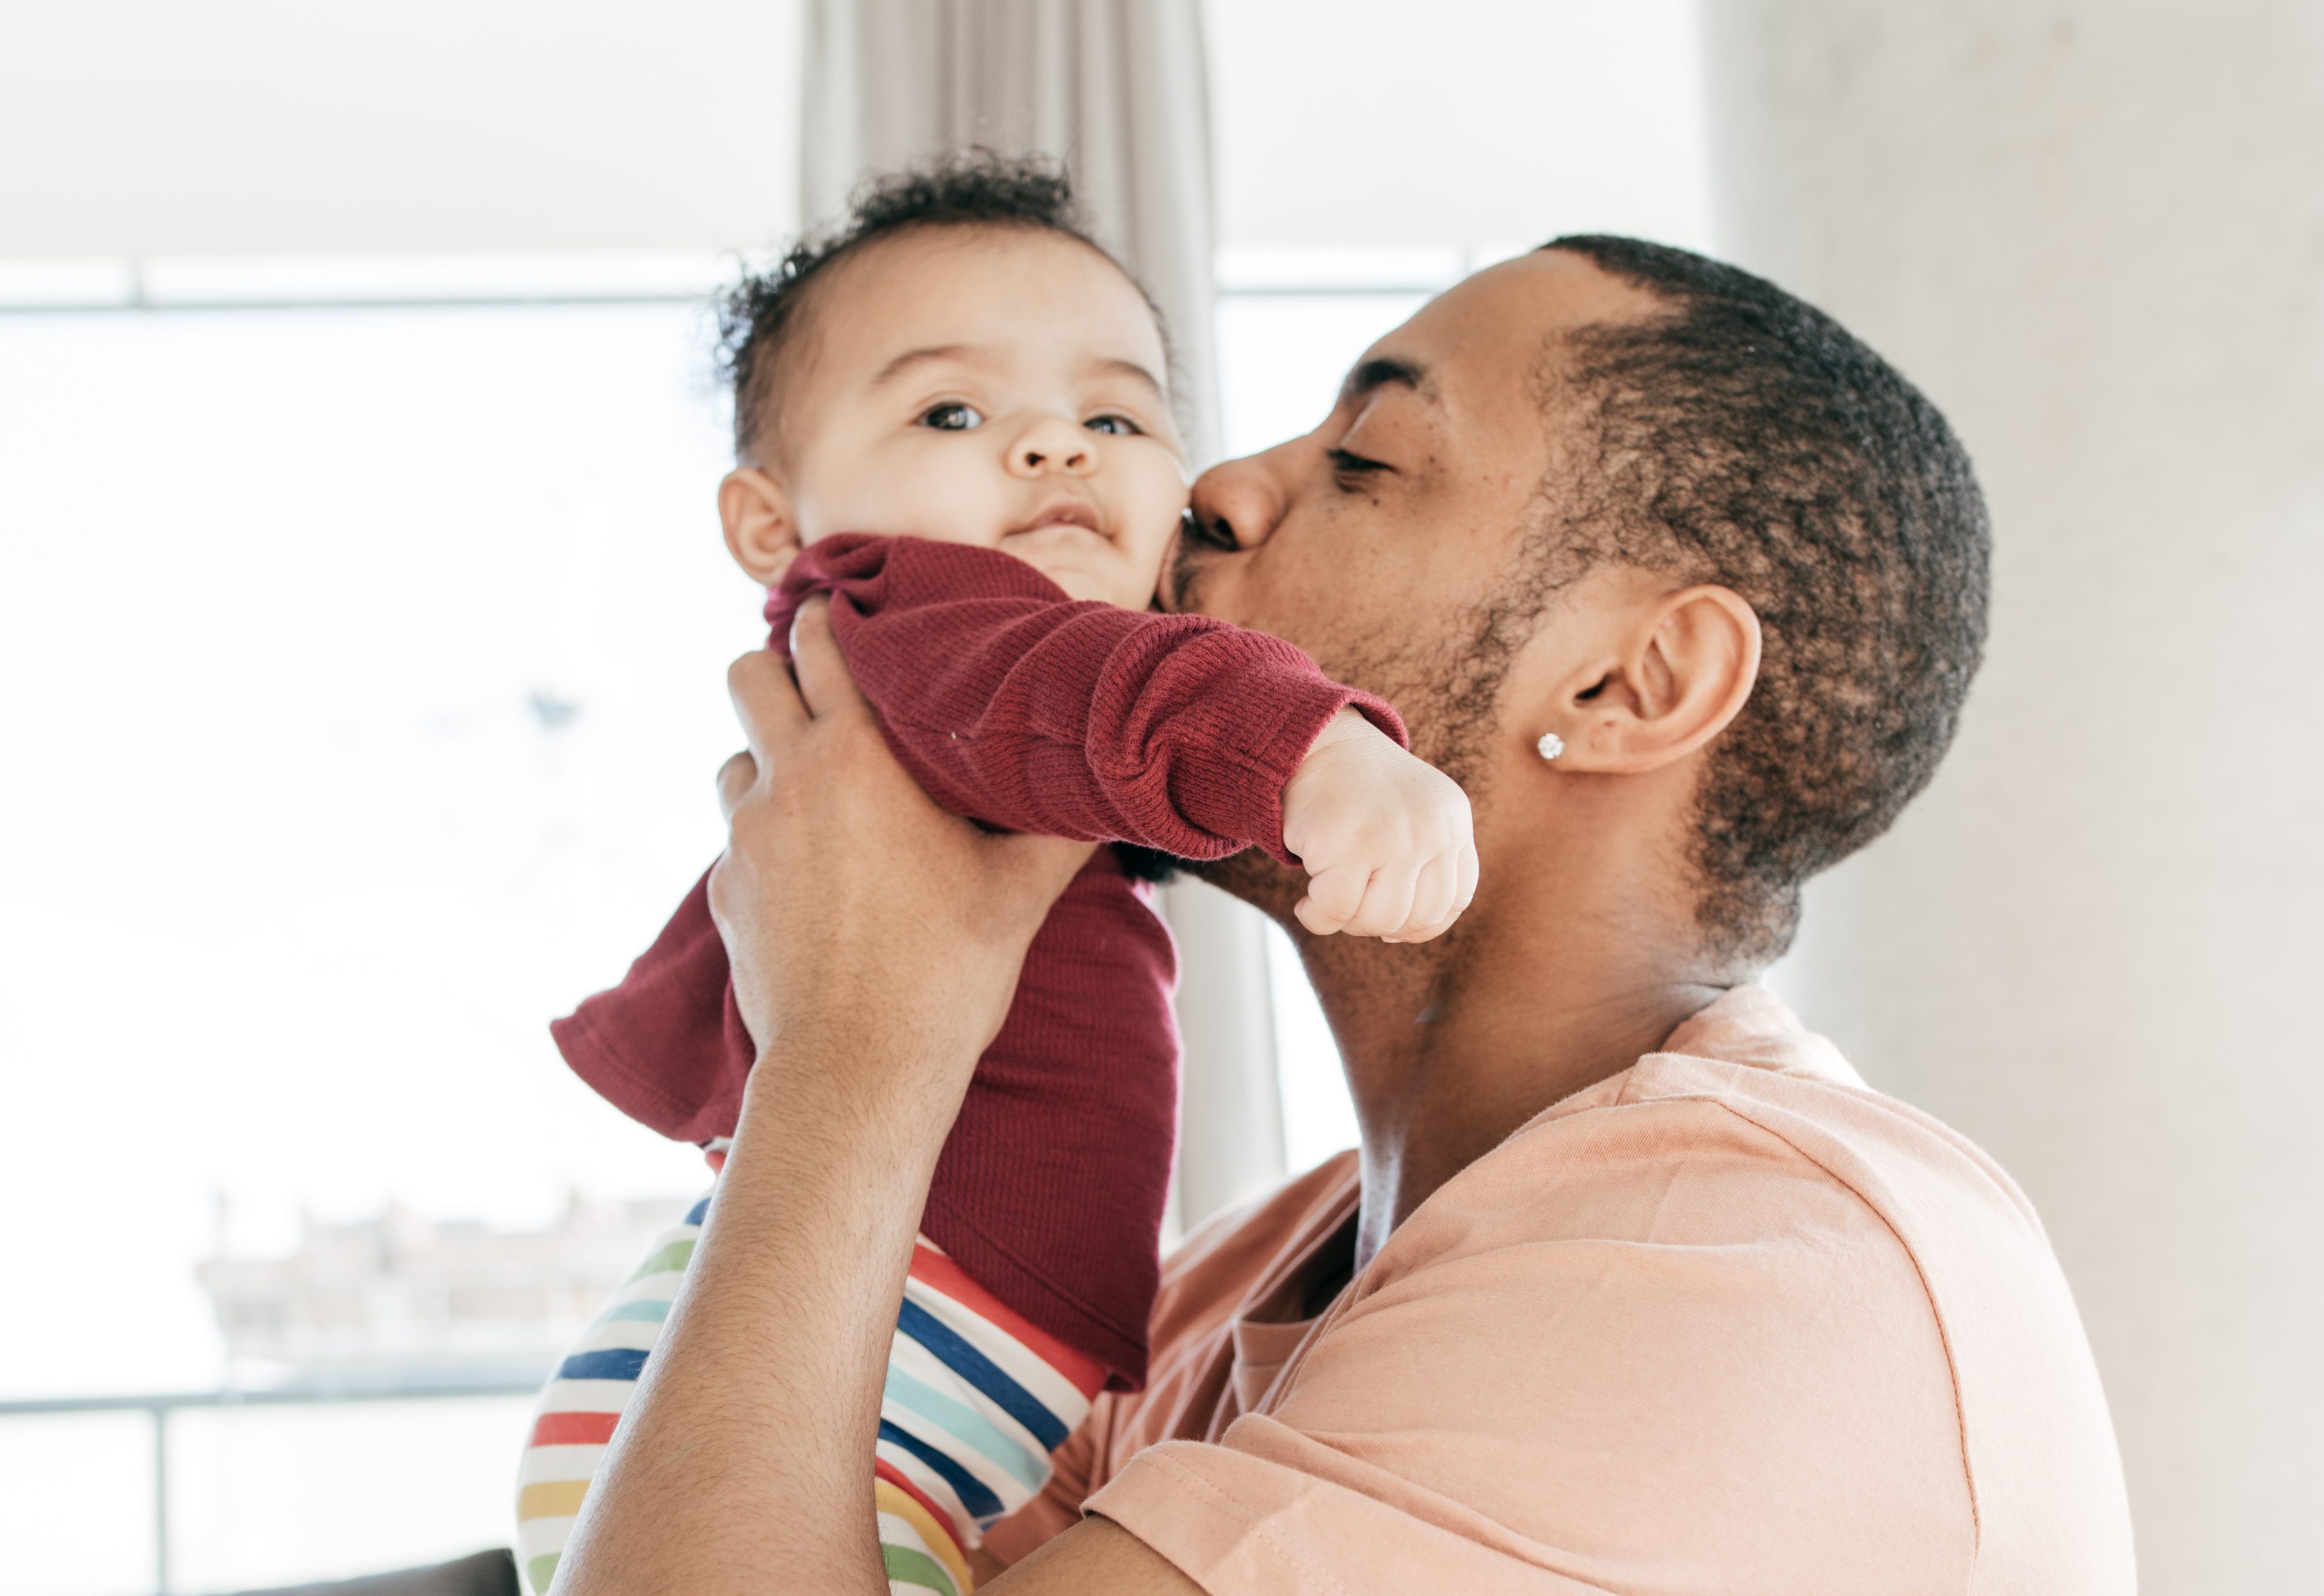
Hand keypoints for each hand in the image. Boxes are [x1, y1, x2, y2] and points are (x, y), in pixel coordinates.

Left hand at [709, 599, 1094, 1115]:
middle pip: (745, 673)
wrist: (858, 1072)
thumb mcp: (1020, 891)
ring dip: (770, 760)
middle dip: (778, 671)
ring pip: (735, 759)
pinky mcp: (724, 894)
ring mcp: (744, 839)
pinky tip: (816, 876)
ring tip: (826, 794)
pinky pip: (738, 839)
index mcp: (854, 756)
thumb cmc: (944, 974)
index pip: (816, 638)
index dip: (831, 618)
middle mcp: (785, 782)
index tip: (855, 620)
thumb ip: (1062, 828)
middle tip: (828, 695)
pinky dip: (769, 839)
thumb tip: (1111, 791)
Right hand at [1278, 708, 1477, 941]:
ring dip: (1348, 921)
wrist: (1313, 741)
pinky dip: (1316, 917)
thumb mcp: (1410, 815)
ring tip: (1328, 896)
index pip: (1455, 899)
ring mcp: (1393, 837)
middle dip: (1378, 922)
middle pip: (1417, 917)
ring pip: (1379, 920)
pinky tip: (1306, 903)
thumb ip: (1424, 865)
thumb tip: (1402, 935)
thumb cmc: (1357, 789)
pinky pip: (1336, 911)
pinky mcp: (1348, 845)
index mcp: (1452, 821)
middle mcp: (1432, 830)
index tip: (1391, 923)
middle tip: (1349, 901)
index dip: (1422, 923)